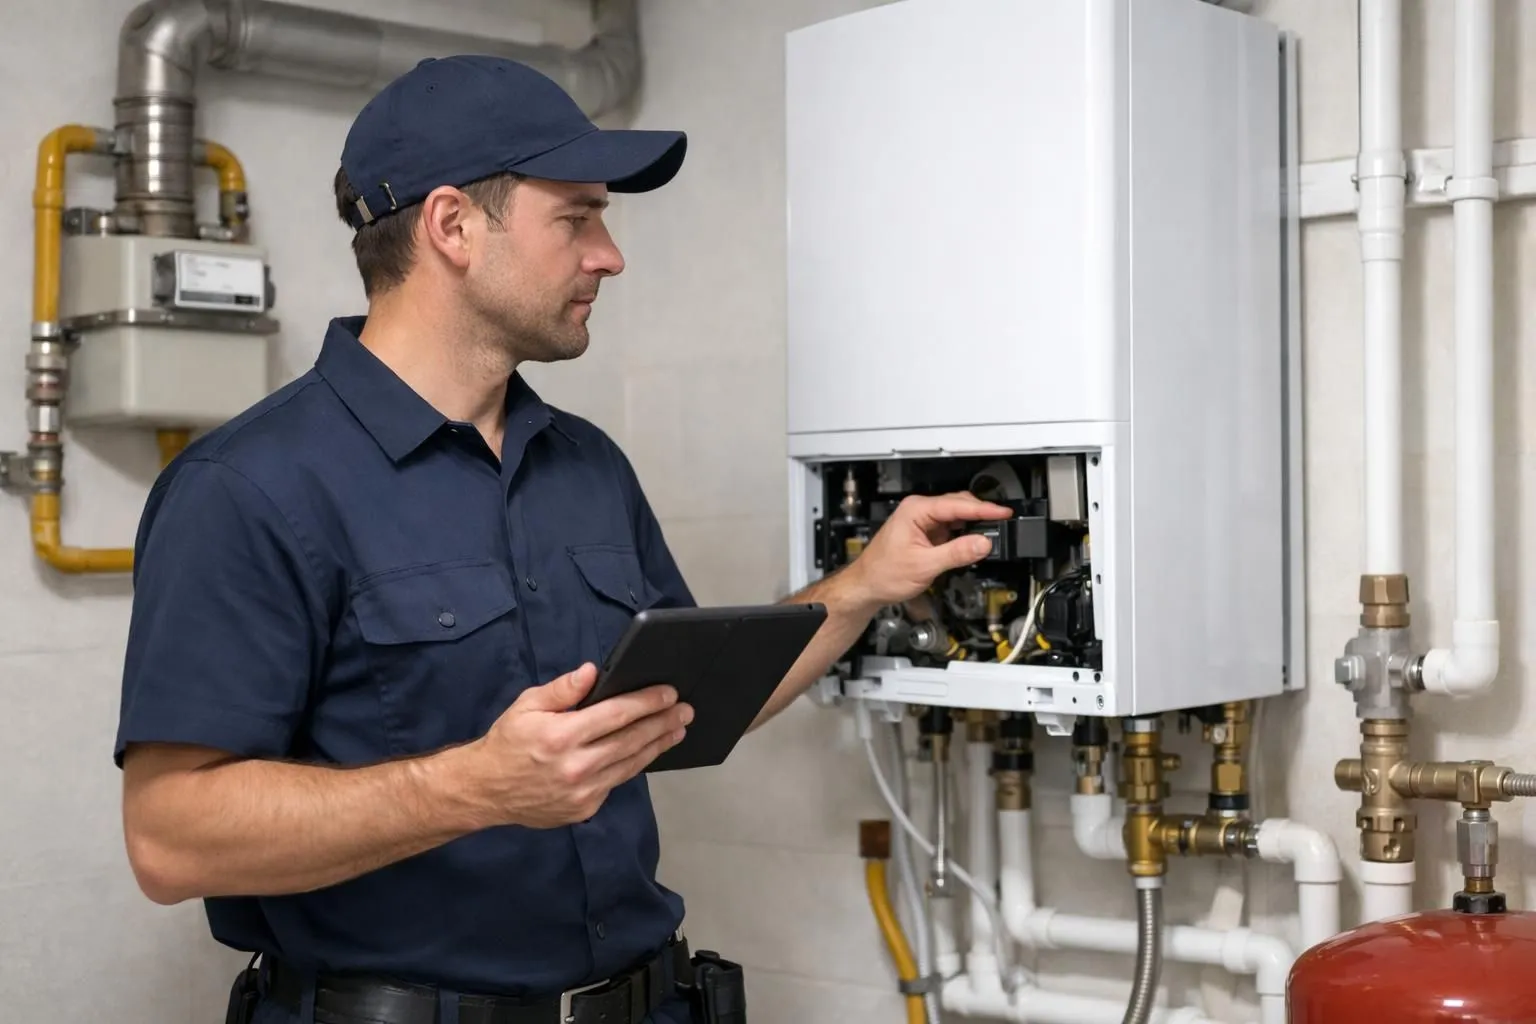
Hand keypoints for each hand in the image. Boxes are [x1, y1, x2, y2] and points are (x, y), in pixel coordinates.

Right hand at [466, 664, 692, 827]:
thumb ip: (563, 690)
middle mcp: (576, 766)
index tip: (668, 693)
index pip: (616, 714)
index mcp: (561, 736)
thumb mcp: (527, 706)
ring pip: (631, 764)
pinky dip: (635, 764)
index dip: (646, 702)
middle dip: (662, 722)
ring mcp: (583, 792)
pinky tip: (648, 750)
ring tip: (677, 729)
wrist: (485, 791)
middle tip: (685, 710)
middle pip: (631, 740)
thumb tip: (592, 672)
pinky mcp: (585, 808)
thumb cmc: (508, 742)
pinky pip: (617, 781)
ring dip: (658, 745)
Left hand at [844, 492, 1013, 610]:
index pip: (957, 504)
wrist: (867, 586)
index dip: (984, 508)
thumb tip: (982, 543)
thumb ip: (956, 553)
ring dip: (973, 524)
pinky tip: (973, 542)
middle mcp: (918, 510)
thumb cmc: (883, 574)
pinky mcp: (926, 532)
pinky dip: (964, 533)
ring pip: (956, 516)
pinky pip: (951, 527)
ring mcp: (922, 521)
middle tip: (1003, 524)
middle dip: (981, 514)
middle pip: (959, 505)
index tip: (1004, 512)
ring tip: (993, 533)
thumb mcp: (925, 565)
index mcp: (915, 510)